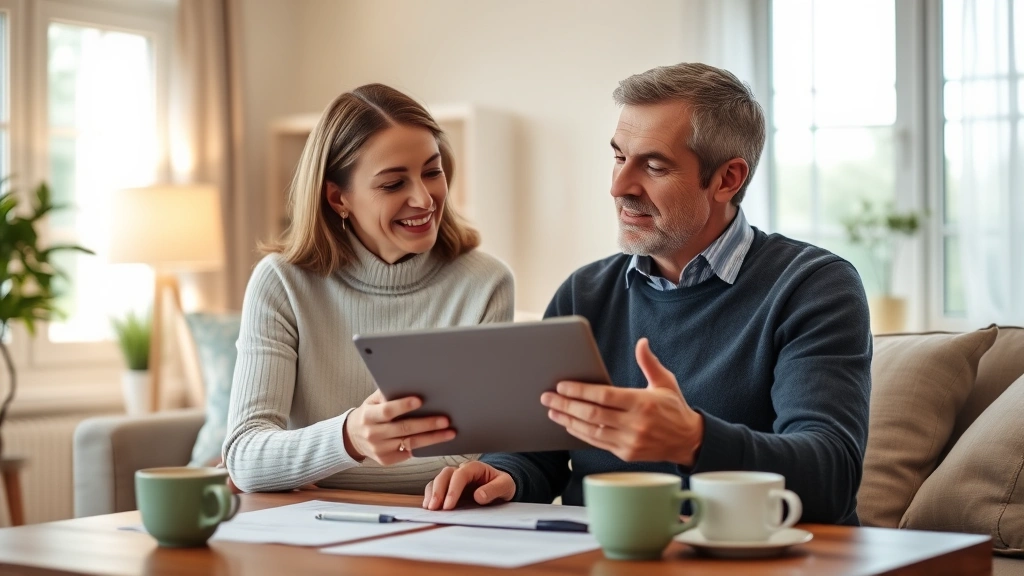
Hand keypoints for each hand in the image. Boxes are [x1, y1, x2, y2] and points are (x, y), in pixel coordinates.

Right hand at [343, 390, 455, 465]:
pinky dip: (423, 446)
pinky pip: (407, 453)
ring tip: (450, 433)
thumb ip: (386, 394)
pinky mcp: (386, 460)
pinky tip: (436, 440)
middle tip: (446, 420)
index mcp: (368, 416)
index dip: (403, 406)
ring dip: (432, 438)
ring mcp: (379, 449)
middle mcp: (373, 434)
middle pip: (404, 429)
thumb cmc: (368, 414)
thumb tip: (408, 383)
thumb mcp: (371, 402)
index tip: (420, 400)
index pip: (387, 411)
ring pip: (410, 443)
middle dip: (427, 424)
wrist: (352, 439)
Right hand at [422, 461, 515, 509]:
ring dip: (432, 494)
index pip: (460, 475)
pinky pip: (436, 488)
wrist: (501, 487)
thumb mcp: (505, 486)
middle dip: (438, 491)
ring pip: (438, 480)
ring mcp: (454, 479)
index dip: (453, 490)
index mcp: (475, 467)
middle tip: (435, 507)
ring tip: (430, 509)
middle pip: (445, 475)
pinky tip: (429, 507)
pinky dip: (430, 496)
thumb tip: (479, 496)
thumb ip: (494, 489)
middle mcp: (462, 470)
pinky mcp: (449, 488)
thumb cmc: (502, 484)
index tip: (449, 506)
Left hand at [541, 338, 703, 465]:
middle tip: (547, 397)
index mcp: (642, 402)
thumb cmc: (674, 408)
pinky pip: (597, 443)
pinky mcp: (626, 454)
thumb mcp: (665, 382)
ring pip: (591, 430)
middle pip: (592, 414)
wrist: (689, 441)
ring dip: (568, 420)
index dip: (580, 391)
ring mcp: (630, 441)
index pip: (604, 396)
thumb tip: (642, 342)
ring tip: (552, 410)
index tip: (562, 385)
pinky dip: (580, 434)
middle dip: (566, 405)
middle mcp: (635, 423)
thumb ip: (649, 363)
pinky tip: (568, 424)